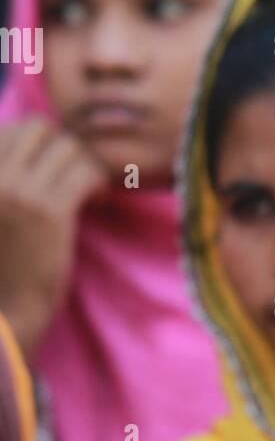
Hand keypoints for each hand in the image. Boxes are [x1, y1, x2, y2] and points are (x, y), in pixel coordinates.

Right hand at [0, 118, 108, 357]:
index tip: (54, 169)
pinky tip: (97, 203)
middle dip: (64, 147)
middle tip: (75, 175)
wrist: (4, 312)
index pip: (13, 129)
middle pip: (39, 127)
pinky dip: (98, 183)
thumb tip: (43, 138)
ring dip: (84, 165)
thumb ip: (8, 176)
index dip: (41, 144)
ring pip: (67, 146)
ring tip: (88, 191)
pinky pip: (85, 172)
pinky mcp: (48, 211)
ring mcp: (16, 191)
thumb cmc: (1, 261)